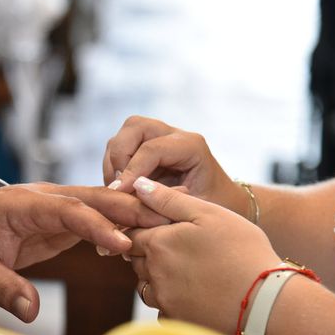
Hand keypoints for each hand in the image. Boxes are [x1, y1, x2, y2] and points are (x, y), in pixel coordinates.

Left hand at [0, 182, 167, 321]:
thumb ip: (1, 287)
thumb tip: (31, 312)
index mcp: (23, 205)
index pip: (68, 210)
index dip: (98, 226)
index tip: (124, 245)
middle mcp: (46, 199)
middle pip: (95, 198)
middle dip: (131, 208)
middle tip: (169, 223)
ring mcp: (57, 206)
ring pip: (102, 204)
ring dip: (133, 213)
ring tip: (171, 226)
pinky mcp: (63, 219)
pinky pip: (97, 218)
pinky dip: (122, 225)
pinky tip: (145, 238)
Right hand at [103, 116, 245, 214]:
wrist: (222, 204)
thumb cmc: (213, 208)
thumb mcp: (194, 208)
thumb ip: (165, 200)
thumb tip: (131, 195)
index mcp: (192, 146)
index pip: (152, 149)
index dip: (131, 171)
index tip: (119, 193)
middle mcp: (174, 135)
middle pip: (134, 127)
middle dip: (119, 156)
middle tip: (118, 187)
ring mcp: (158, 139)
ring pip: (122, 135)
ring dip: (113, 163)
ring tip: (119, 191)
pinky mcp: (145, 148)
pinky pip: (118, 149)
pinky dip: (113, 168)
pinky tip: (120, 190)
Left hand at [128, 177, 279, 334]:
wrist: (267, 301)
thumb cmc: (243, 251)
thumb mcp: (209, 214)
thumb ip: (169, 199)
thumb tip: (138, 185)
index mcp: (158, 243)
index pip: (132, 233)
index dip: (146, 229)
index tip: (167, 230)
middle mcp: (153, 273)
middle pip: (137, 259)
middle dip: (150, 252)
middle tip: (181, 250)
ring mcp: (163, 300)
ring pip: (146, 285)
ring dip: (157, 278)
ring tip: (189, 272)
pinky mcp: (175, 321)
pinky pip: (161, 309)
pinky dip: (171, 302)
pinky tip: (195, 295)